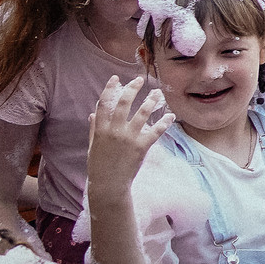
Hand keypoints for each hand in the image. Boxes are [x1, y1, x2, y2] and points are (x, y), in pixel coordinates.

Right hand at [86, 76, 172, 192]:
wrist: (109, 185)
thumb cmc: (99, 165)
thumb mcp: (93, 146)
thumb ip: (94, 128)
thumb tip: (93, 113)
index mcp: (101, 129)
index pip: (104, 104)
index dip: (109, 89)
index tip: (115, 79)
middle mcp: (114, 131)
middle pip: (125, 103)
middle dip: (133, 88)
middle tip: (139, 80)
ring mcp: (129, 138)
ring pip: (143, 113)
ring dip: (152, 101)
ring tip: (158, 93)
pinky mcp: (141, 146)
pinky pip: (156, 130)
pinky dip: (165, 122)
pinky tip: (171, 115)